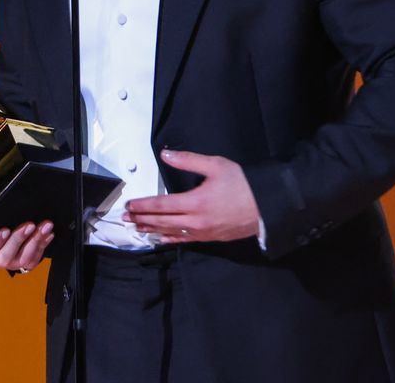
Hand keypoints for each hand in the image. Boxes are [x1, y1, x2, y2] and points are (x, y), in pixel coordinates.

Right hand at [0, 173, 53, 270]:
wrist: (6, 215)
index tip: (5, 230)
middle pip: (5, 257)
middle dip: (18, 240)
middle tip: (29, 224)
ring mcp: (12, 261)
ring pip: (24, 258)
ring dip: (35, 242)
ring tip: (45, 225)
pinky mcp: (26, 261)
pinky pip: (36, 257)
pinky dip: (43, 244)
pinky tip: (48, 232)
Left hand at [122, 149, 260, 243]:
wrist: (269, 206)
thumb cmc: (244, 184)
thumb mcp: (216, 165)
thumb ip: (188, 160)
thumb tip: (166, 154)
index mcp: (196, 202)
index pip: (162, 205)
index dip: (143, 206)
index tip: (129, 205)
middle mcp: (196, 221)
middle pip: (162, 221)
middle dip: (142, 219)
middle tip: (125, 218)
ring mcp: (204, 232)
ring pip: (172, 233)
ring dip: (152, 230)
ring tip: (137, 228)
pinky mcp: (211, 238)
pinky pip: (186, 240)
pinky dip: (170, 239)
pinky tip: (161, 239)